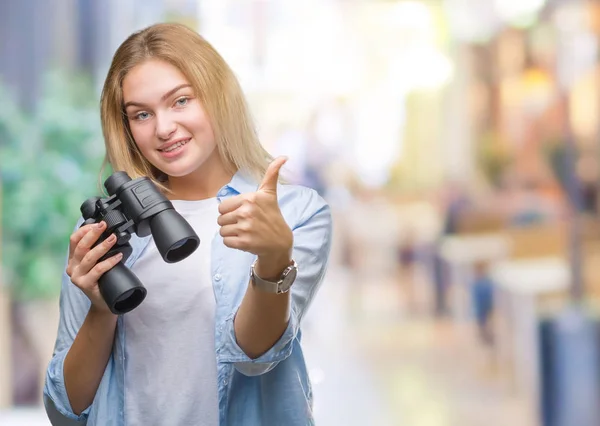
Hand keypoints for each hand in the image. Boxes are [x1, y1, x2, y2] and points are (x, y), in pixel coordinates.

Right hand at [66, 221, 122, 313]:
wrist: (103, 303)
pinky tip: (118, 256)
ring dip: (102, 246)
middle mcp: (72, 267)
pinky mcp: (85, 284)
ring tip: (113, 238)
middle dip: (93, 234)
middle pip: (81, 246)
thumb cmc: (103, 281)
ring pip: (89, 257)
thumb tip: (111, 234)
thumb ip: (98, 251)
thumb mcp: (97, 263)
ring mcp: (77, 277)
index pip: (74, 240)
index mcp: (73, 259)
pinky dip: (109, 261)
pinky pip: (98, 270)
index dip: (85, 230)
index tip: (98, 223)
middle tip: (104, 225)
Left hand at [218, 157, 292, 275]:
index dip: (230, 211)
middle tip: (245, 224)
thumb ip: (271, 174)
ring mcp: (245, 228)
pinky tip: (244, 240)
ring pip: (222, 231)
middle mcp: (246, 212)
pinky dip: (233, 243)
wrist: (281, 242)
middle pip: (220, 219)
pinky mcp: (244, 243)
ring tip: (245, 232)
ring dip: (231, 233)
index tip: (243, 214)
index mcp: (250, 199)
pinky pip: (226, 241)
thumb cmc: (273, 216)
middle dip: (230, 223)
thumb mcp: (270, 194)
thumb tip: (283, 157)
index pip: (222, 206)